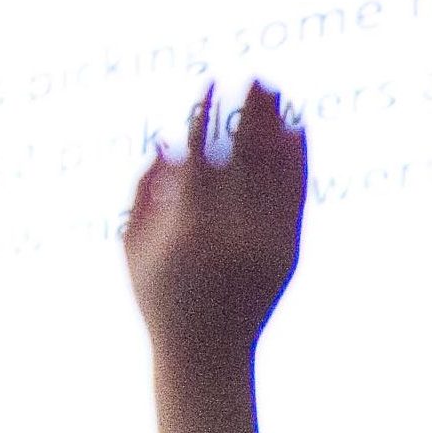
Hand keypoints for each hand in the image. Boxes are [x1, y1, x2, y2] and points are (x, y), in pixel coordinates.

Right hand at [123, 82, 306, 365]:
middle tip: (255, 76)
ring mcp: (265, 247)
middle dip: (250, 113)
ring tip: (278, 94)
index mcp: (186, 231)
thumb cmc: (160, 299)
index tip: (209, 83)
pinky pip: (296, 198)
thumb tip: (168, 141)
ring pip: (276, 175)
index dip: (205, 116)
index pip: (199, 157)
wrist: (209, 357)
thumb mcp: (133, 248)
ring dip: (278, 129)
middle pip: (245, 159)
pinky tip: (298, 131)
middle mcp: (231, 236)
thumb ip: (143, 192)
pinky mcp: (289, 255)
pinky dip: (297, 163)